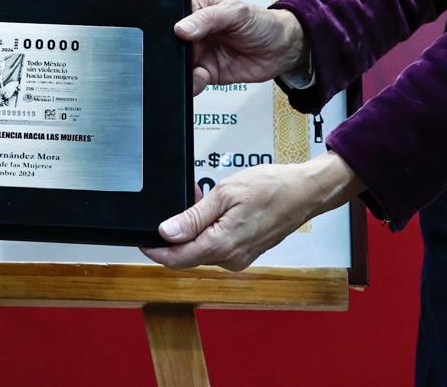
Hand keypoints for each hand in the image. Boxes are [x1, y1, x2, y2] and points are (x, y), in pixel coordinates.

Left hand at [140, 155, 361, 271]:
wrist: (304, 192)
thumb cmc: (270, 188)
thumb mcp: (225, 194)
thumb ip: (193, 217)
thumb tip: (166, 233)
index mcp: (222, 246)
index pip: (177, 258)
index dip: (155, 251)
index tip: (141, 240)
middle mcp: (231, 259)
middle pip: (188, 254)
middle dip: (177, 232)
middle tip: (180, 203)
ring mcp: (240, 258)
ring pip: (203, 248)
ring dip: (195, 228)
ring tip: (201, 198)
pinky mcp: (246, 253)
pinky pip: (218, 245)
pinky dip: (210, 229)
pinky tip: (215, 208)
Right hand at [173, 0, 307, 93]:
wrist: (283, 49)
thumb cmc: (263, 23)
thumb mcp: (237, 12)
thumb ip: (208, 18)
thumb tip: (182, 28)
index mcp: (198, 9)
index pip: (174, 16)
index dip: (170, 27)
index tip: (175, 36)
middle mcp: (196, 31)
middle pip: (173, 43)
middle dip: (174, 52)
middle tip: (184, 56)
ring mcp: (201, 53)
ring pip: (180, 64)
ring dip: (182, 70)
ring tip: (194, 69)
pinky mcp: (208, 72)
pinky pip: (193, 79)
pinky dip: (193, 82)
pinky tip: (201, 78)